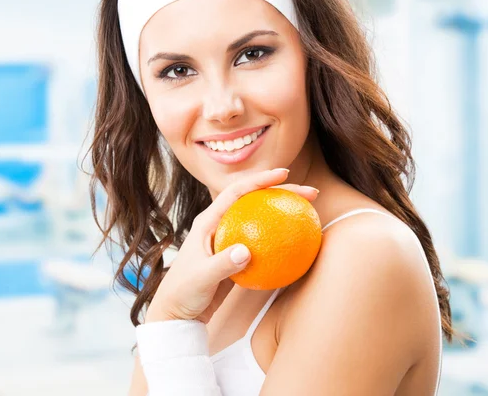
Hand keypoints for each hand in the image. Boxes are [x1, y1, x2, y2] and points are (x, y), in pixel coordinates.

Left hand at [145, 168, 319, 323]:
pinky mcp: (237, 258)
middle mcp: (220, 226)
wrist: (178, 313)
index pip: (237, 192)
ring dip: (283, 214)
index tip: (284, 175)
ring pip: (262, 220)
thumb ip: (222, 265)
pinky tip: (297, 246)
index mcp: (208, 221)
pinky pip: (263, 245)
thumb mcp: (201, 278)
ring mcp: (230, 241)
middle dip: (282, 192)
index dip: (260, 180)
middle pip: (254, 201)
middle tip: (309, 194)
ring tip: (308, 212)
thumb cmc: (182, 292)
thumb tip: (247, 252)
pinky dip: (279, 242)